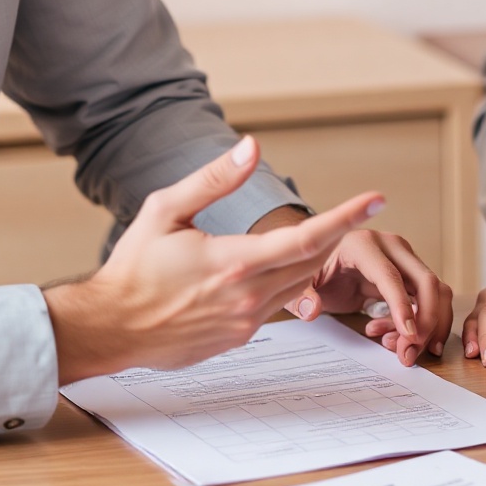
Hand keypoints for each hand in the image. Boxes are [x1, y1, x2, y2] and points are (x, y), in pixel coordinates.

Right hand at [44, 137, 384, 382]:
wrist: (109, 328)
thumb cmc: (133, 267)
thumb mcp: (166, 210)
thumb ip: (214, 179)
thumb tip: (252, 147)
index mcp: (234, 262)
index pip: (308, 239)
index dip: (346, 217)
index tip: (376, 199)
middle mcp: (247, 296)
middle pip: (314, 262)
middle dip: (339, 233)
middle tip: (360, 209)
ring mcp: (244, 321)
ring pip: (299, 286)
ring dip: (314, 259)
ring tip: (321, 233)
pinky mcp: (238, 337)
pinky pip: (276, 305)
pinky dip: (285, 282)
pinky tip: (273, 266)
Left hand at [280, 228, 454, 366]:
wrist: (318, 258)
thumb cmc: (311, 268)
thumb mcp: (299, 282)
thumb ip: (302, 297)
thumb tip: (312, 310)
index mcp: (362, 244)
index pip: (391, 276)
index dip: (402, 307)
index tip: (408, 336)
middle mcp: (390, 246)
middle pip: (426, 281)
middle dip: (425, 321)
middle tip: (409, 354)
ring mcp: (403, 258)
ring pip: (435, 291)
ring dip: (428, 325)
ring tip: (401, 352)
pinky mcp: (409, 274)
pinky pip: (427, 300)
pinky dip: (423, 323)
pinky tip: (396, 340)